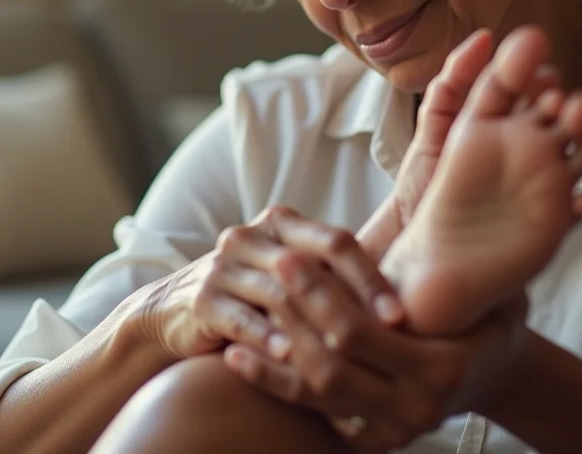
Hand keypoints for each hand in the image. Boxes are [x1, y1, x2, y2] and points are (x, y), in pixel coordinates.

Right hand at [139, 206, 406, 361]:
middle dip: (355, 296)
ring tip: (348, 350)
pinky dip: (267, 337)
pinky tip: (291, 355)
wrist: (174, 313)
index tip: (401, 312)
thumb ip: (331, 275)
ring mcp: (224, 266)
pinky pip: (241, 317)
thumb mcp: (290, 277)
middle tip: (387, 328)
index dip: (370, 275)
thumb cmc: (252, 297)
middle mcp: (252, 237)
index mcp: (282, 225)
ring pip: (278, 292)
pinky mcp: (202, 298)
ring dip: (317, 322)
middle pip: (312, 261)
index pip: (335, 240)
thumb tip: (406, 292)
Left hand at [223, 249, 529, 451]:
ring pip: (318, 395)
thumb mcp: (497, 290)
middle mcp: (417, 408)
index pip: (360, 334)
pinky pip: (318, 415)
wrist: (503, 374)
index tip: (290, 255)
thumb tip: (430, 215)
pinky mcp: (377, 439)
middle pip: (331, 366)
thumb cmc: (497, 317)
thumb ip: (458, 268)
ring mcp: (396, 430)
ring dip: (273, 362)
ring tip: (238, 323)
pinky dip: (279, 388)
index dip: (319, 295)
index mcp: (442, 369)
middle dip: (293, 317)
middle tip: (264, 273)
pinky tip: (245, 360)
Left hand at [359, 27, 557, 259]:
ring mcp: (537, 188)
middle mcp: (523, 154)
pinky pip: (571, 211)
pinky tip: (581, 199)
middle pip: (559, 124)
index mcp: (499, 127)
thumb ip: (452, 85)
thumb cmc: (420, 186)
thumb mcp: (433, 129)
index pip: (532, 95)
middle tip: (572, 106)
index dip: (541, 84)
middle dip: (571, 112)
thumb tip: (484, 37)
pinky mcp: (542, 223)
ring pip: (575, 162)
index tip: (546, 76)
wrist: (418, 245)